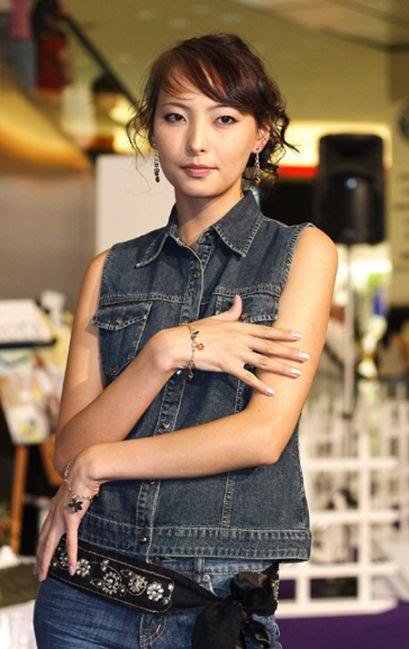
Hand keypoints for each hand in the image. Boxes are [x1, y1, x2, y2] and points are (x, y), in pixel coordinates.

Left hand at [35, 447, 101, 581]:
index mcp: (55, 507)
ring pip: (49, 545)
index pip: (44, 531)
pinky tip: (71, 568)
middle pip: (42, 541)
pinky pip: (70, 542)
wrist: (86, 468)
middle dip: (38, 558)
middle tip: (37, 573)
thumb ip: (76, 497)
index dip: (40, 545)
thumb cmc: (84, 475)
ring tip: (43, 576)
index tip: (39, 557)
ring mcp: (61, 517)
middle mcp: (54, 514)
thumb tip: (82, 498)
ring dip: (45, 562)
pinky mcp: (72, 518)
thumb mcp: (76, 489)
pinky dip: (70, 556)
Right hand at [152, 294, 308, 395]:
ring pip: (264, 362)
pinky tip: (272, 392)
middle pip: (271, 347)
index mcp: (239, 327)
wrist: (178, 343)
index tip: (299, 336)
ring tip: (297, 374)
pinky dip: (260, 386)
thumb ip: (232, 312)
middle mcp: (241, 339)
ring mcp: (235, 353)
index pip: (267, 332)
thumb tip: (240, 300)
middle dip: (290, 353)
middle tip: (307, 357)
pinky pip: (248, 377)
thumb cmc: (195, 331)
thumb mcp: (215, 318)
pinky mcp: (227, 366)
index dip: (284, 334)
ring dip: (282, 369)